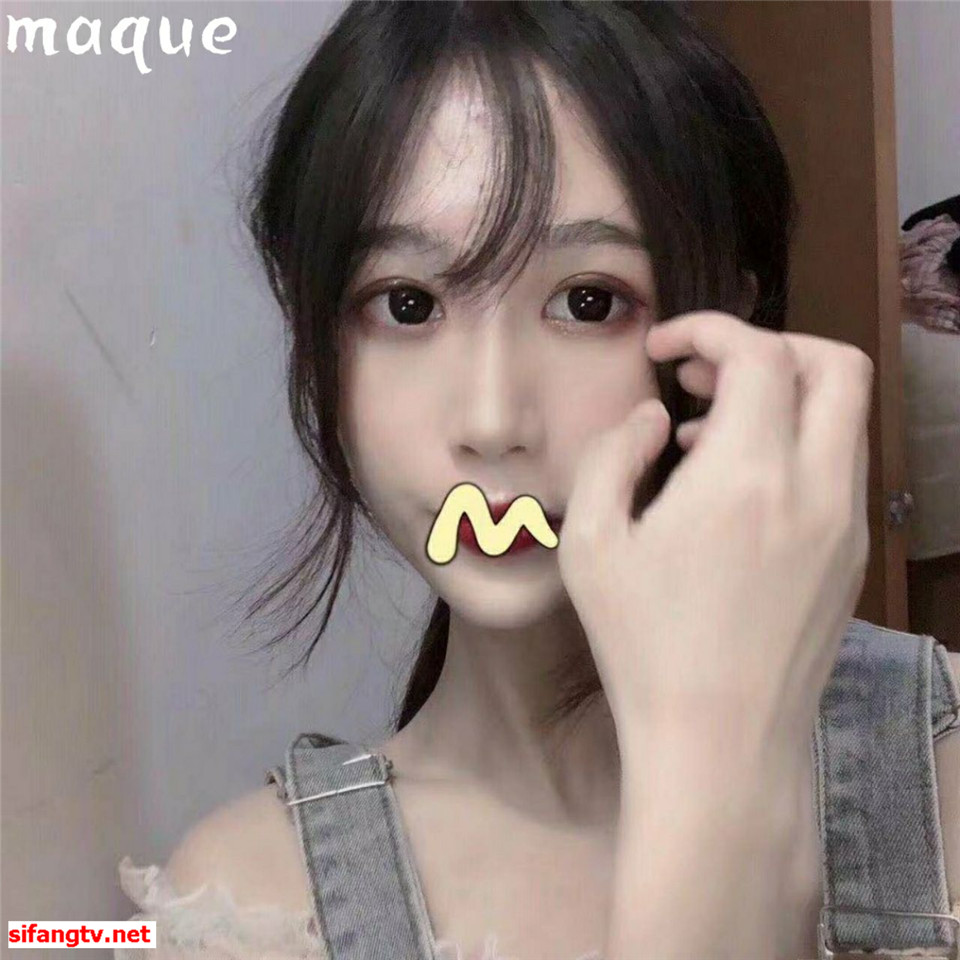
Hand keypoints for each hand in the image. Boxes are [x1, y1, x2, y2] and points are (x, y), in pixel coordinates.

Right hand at [557, 310, 872, 763]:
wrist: (720, 743)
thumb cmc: (643, 647)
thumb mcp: (591, 545)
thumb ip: (613, 456)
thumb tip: (655, 418)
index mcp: (746, 476)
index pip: (759, 354)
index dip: (709, 330)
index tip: (664, 350)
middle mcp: (815, 487)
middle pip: (835, 365)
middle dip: (770, 346)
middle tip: (704, 375)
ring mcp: (846, 524)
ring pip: (845, 417)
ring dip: (783, 400)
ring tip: (707, 439)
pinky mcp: (853, 558)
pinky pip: (838, 468)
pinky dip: (795, 448)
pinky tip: (735, 493)